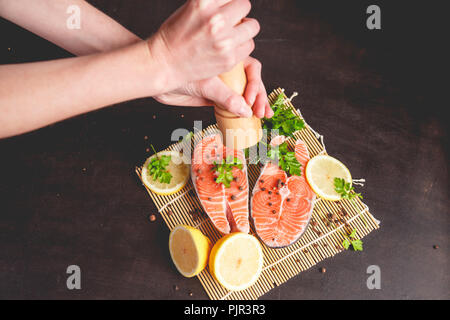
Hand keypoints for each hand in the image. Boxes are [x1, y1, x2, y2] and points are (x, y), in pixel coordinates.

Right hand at [148, 0, 259, 90]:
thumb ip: (215, 2)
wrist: (164, 62)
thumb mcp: (192, 6)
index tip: (222, 9)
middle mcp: (215, 19)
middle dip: (237, 12)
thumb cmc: (175, 33)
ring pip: (252, 26)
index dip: (227, 1)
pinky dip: (241, 45)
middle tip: (227, 20)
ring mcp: (224, 41)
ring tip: (230, 33)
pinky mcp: (229, 59)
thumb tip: (232, 2)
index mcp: (203, 1)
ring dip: (244, 28)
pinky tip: (228, 47)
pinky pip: (249, 45)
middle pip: (245, 5)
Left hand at [153, 56, 273, 117]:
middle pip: (253, 82)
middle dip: (260, 97)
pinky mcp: (218, 97)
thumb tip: (246, 111)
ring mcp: (224, 84)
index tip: (250, 99)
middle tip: (262, 113)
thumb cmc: (178, 73)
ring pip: (247, 93)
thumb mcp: (205, 85)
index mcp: (228, 57)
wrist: (159, 80)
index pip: (252, 68)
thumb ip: (225, 96)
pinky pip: (235, 104)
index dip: (255, 84)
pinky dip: (244, 111)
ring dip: (257, 104)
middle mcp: (229, 69)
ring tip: (263, 115)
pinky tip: (252, 118)